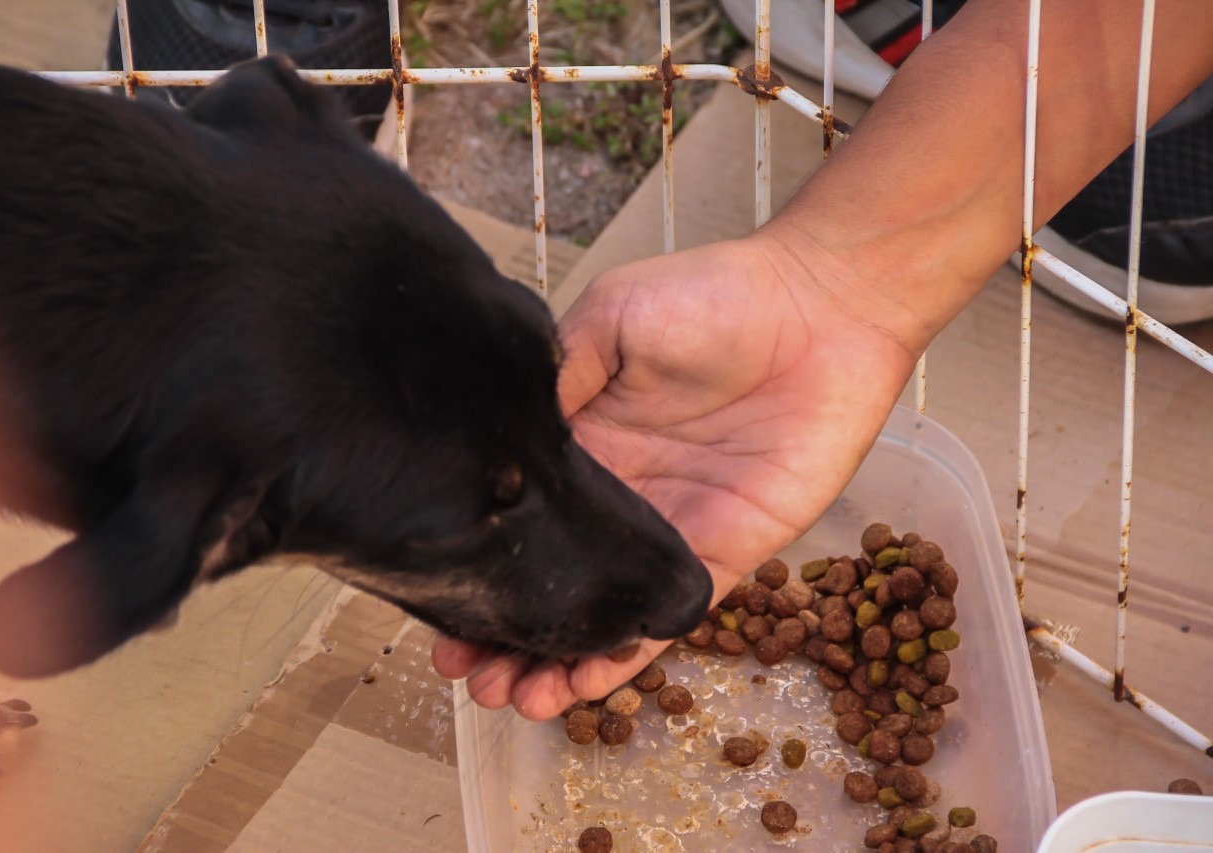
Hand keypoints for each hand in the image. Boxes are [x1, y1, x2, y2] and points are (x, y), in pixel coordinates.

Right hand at [433, 231, 920, 719]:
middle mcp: (623, 493)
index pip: (523, 519)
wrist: (820, 304)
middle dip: (508, 631)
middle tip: (467, 674)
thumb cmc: (716, 294)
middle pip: (556, 579)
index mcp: (588, 439)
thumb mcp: (611, 318)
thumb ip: (558, 377)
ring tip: (514, 698)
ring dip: (559, 660)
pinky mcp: (728, 549)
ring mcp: (673, 527)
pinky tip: (584, 687)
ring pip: (605, 613)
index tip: (439, 607)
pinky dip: (628, 655)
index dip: (483, 565)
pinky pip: (671, 614)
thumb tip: (498, 436)